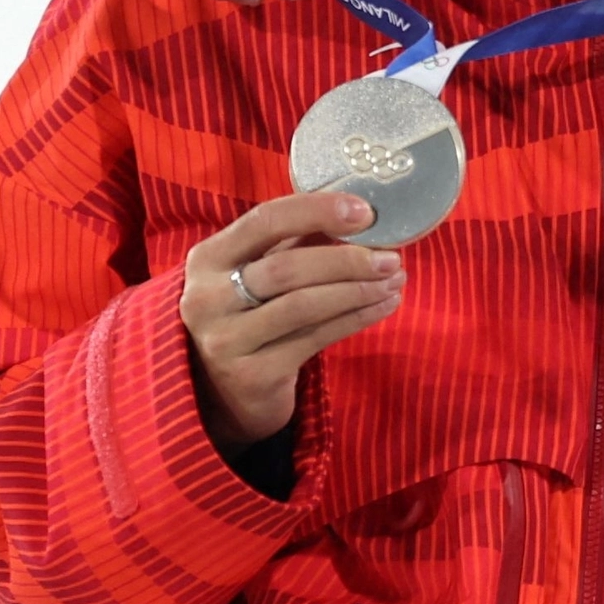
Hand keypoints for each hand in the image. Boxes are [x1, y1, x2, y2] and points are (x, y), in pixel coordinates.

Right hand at [184, 192, 401, 445]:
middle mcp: (208, 298)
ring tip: (395, 281)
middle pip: (286, 268)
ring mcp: (227, 340)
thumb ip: (297, 241)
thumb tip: (360, 213)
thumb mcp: (261, 272)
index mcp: (209, 258)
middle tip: (391, 258)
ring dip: (357, 291)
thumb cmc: (251, 315)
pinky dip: (356, 318)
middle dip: (346, 261)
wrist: (224, 391)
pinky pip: (315, 338)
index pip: (264, 221)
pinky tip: (384, 306)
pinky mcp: (253, 374)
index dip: (316, 211)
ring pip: (303, 305)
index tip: (365, 212)